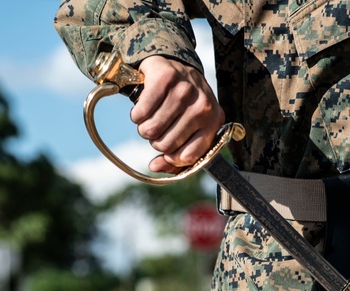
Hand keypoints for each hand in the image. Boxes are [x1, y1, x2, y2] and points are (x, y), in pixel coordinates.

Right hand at [132, 56, 224, 173]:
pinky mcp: (164, 79)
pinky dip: (136, 114)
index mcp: (213, 121)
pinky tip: (143, 107)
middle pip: (166, 145)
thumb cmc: (183, 104)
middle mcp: (202, 105)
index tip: (167, 151)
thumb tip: (154, 167)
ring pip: (151, 131)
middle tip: (159, 127)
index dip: (172, 158)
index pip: (189, 156)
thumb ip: (175, 156)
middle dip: (156, 140)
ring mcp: (184, 90)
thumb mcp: (189, 128)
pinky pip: (141, 113)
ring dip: (144, 127)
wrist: (176, 65)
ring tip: (151, 117)